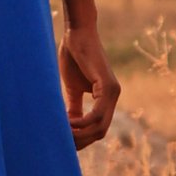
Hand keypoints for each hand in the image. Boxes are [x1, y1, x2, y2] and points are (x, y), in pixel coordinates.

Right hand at [59, 19, 120, 148]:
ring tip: (61, 133)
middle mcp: (113, 97)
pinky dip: (82, 123)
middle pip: (100, 132)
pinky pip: (97, 114)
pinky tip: (67, 122)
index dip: (82, 139)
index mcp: (106, 98)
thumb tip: (69, 127)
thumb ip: (74, 108)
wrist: (77, 33)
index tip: (64, 142)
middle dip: (81, 141)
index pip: (98, 128)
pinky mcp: (107, 85)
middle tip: (61, 142)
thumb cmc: (74, 57)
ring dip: (80, 135)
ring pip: (100, 127)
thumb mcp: (73, 89)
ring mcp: (113, 92)